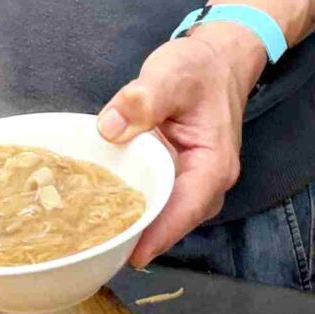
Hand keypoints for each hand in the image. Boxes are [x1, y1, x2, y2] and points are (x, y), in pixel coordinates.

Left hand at [98, 21, 265, 267]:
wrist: (217, 58)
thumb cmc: (199, 68)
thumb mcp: (169, 75)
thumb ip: (142, 99)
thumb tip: (109, 127)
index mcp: (213, 165)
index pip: (186, 209)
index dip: (159, 233)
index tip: (132, 255)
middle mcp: (208, 181)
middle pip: (174, 220)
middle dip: (141, 236)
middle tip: (99, 251)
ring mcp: (193, 181)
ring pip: (164, 211)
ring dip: (136, 223)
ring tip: (97, 238)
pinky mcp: (177, 174)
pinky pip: (157, 195)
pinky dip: (135, 203)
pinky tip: (104, 208)